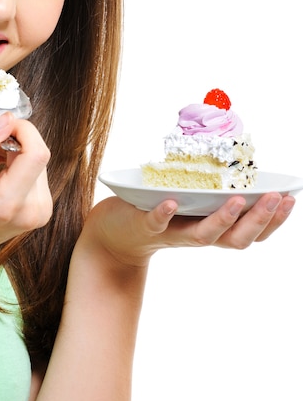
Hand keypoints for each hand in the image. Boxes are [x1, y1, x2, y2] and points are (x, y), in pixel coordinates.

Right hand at [0, 112, 51, 265]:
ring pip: (35, 161)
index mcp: (11, 203)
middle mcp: (34, 210)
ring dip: (11, 151)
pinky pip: (34, 173)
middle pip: (36, 154)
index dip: (22, 130)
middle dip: (9, 139)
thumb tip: (7, 118)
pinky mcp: (41, 210)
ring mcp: (41, 212)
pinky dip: (16, 164)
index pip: (37, 152)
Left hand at [83, 192, 294, 267]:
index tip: (291, 198)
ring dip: (221, 219)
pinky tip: (170, 203)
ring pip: (202, 236)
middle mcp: (196, 234)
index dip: (273, 220)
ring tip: (236, 201)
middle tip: (275, 199)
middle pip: (235, 238)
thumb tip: (239, 162)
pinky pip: (155, 224)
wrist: (115, 235)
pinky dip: (163, 215)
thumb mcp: (191, 201)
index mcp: (212, 227)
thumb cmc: (158, 212)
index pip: (252, 232)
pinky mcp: (144, 226)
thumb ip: (212, 190)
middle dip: (259, 220)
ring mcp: (171, 233)